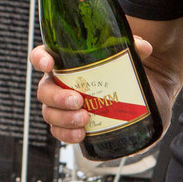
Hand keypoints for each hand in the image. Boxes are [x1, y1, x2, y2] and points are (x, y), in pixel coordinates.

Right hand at [31, 36, 152, 144]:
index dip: (40, 59)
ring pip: (49, 113)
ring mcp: (63, 106)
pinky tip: (81, 134)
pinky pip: (59, 131)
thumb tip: (143, 47)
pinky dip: (67, 134)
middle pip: (44, 90)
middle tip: (78, 100)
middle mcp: (59, 83)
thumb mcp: (129, 55)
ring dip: (64, 118)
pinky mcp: (71, 124)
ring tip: (84, 120)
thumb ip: (134, 47)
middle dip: (57, 97)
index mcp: (65, 62)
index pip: (41, 56)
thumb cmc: (125, 70)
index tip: (49, 65)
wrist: (139, 96)